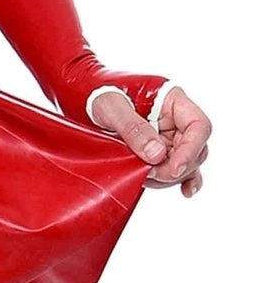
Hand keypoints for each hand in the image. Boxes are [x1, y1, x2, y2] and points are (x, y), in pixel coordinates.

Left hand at [89, 84, 209, 196]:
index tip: (174, 167)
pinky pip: (179, 167)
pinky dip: (181, 179)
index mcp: (171, 99)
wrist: (84, 94)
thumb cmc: (98, 91)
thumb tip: (158, 155)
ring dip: (169, 175)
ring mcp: (170, 135)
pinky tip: (183, 191)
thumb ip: (133, 128)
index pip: (198, 125)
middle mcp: (176, 118)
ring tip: (144, 175)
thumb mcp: (111, 105)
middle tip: (149, 173)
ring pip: (186, 162)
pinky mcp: (161, 149)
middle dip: (176, 167)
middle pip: (195, 148)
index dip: (191, 149)